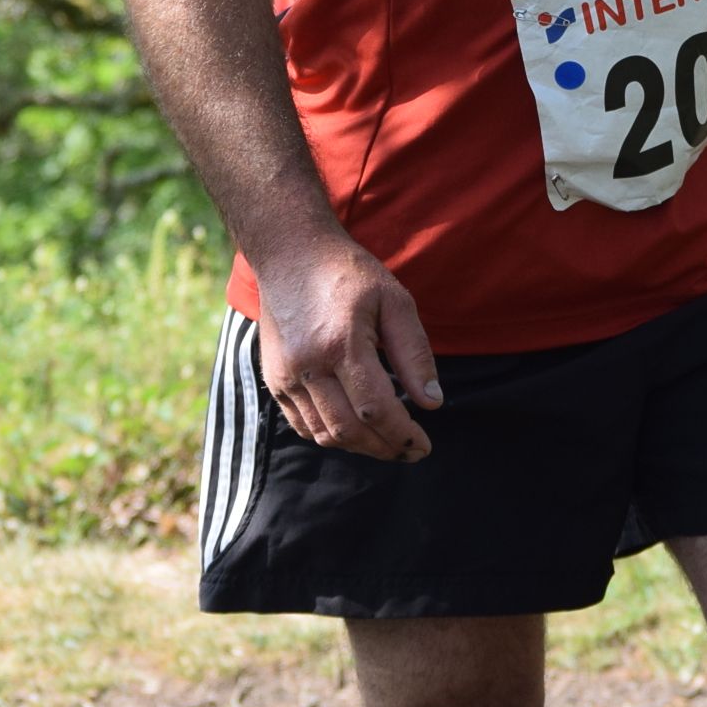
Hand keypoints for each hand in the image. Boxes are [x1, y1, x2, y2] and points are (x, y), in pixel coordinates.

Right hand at [250, 228, 443, 460]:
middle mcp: (307, 365)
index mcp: (342, 343)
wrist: (290, 253)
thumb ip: (414, 353)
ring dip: (359, 447)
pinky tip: (355, 430)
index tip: (424, 446)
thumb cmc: (349, 274)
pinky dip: (330, 436)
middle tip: (411, 452)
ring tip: (387, 443)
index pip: (375, 410)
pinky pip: (302, 424)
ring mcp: (285, 375)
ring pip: (324, 433)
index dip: (402, 435)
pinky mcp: (273, 379)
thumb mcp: (394, 301)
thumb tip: (432, 403)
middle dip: (384, 448)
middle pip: (348, 430)